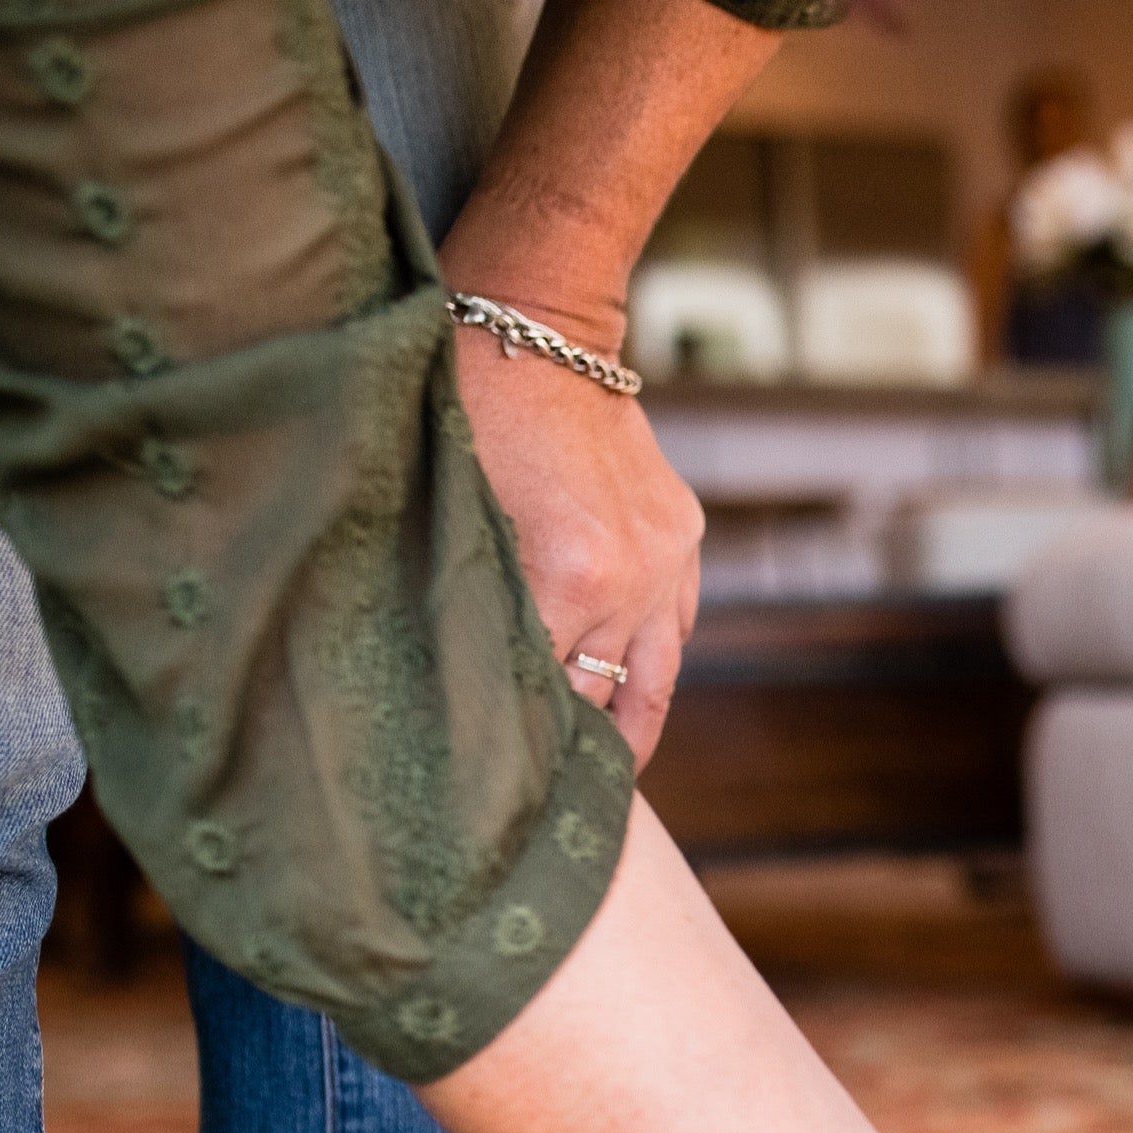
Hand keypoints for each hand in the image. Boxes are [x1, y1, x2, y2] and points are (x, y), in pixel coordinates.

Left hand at [444, 291, 702, 761]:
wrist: (538, 326)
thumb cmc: (464, 408)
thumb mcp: (451, 513)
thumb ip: (471, 602)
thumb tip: (461, 684)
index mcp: (570, 576)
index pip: (543, 690)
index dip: (518, 742)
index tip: (496, 792)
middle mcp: (632, 580)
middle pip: (601, 693)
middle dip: (572, 746)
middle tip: (539, 805)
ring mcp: (665, 559)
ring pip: (654, 674)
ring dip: (629, 724)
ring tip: (607, 779)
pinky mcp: (681, 536)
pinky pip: (676, 625)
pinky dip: (653, 665)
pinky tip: (633, 695)